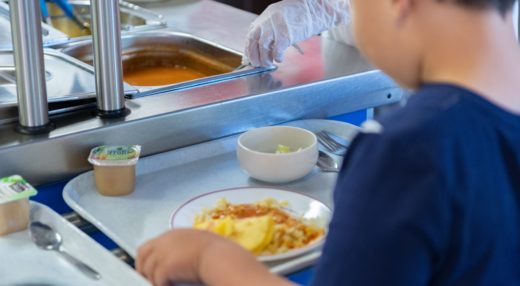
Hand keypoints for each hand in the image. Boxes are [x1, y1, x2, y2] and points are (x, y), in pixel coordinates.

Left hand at [137, 229, 290, 285]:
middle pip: (142, 255)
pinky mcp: (164, 267)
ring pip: (147, 270)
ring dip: (155, 279)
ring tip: (165, 284)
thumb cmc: (216, 251)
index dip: (149, 258)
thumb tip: (180, 260)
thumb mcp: (198, 243)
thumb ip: (185, 247)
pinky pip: (156, 280)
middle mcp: (164, 240)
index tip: (152, 269)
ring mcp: (162, 253)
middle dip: (144, 268)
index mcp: (174, 234)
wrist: (219, 257)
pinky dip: (162, 285)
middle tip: (152, 279)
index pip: (150, 245)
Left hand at [244, 0, 350, 66]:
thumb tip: (262, 48)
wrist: (313, 8)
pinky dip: (277, 57)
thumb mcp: (277, 18)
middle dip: (255, 56)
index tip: (251, 59)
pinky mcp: (285, 35)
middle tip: (259, 64)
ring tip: (270, 64)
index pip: (250, 37)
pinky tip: (280, 59)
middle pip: (253, 42)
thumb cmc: (298, 15)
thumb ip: (268, 30)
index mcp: (263, 18)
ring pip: (263, 48)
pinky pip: (276, 51)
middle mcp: (266, 22)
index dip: (249, 50)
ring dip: (265, 59)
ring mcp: (274, 28)